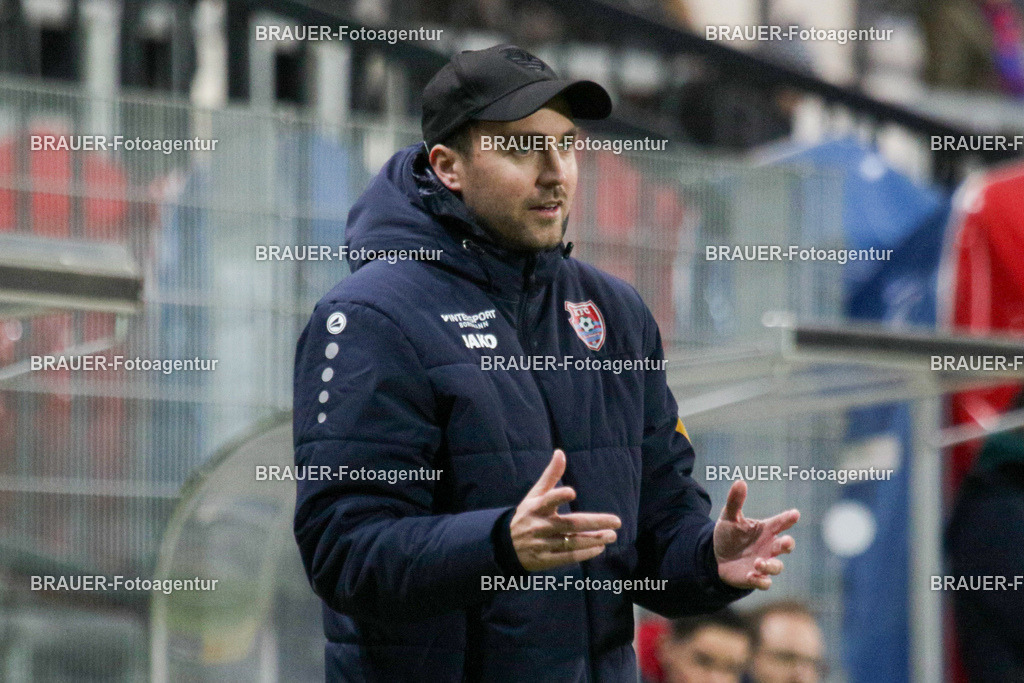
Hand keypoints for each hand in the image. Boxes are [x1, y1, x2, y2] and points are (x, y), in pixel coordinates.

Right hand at [511, 449, 621, 570]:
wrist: (506, 545)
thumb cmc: (527, 515)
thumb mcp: (535, 495)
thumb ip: (550, 476)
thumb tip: (560, 453)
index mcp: (536, 507)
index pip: (548, 500)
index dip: (559, 496)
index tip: (572, 492)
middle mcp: (539, 526)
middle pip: (570, 524)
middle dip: (595, 523)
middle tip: (616, 521)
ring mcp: (542, 544)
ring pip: (572, 542)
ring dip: (594, 539)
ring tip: (612, 536)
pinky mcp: (545, 559)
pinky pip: (568, 557)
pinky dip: (585, 553)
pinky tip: (599, 547)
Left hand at [713, 480, 798, 589]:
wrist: (717, 557)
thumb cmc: (729, 534)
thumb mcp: (729, 517)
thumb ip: (735, 501)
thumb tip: (740, 481)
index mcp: (765, 530)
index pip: (780, 523)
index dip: (788, 518)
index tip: (795, 514)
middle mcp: (768, 546)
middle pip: (786, 545)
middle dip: (787, 544)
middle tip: (784, 542)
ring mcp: (763, 562)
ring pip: (777, 567)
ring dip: (770, 565)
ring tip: (758, 562)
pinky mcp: (755, 577)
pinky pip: (764, 582)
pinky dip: (761, 580)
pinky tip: (751, 575)